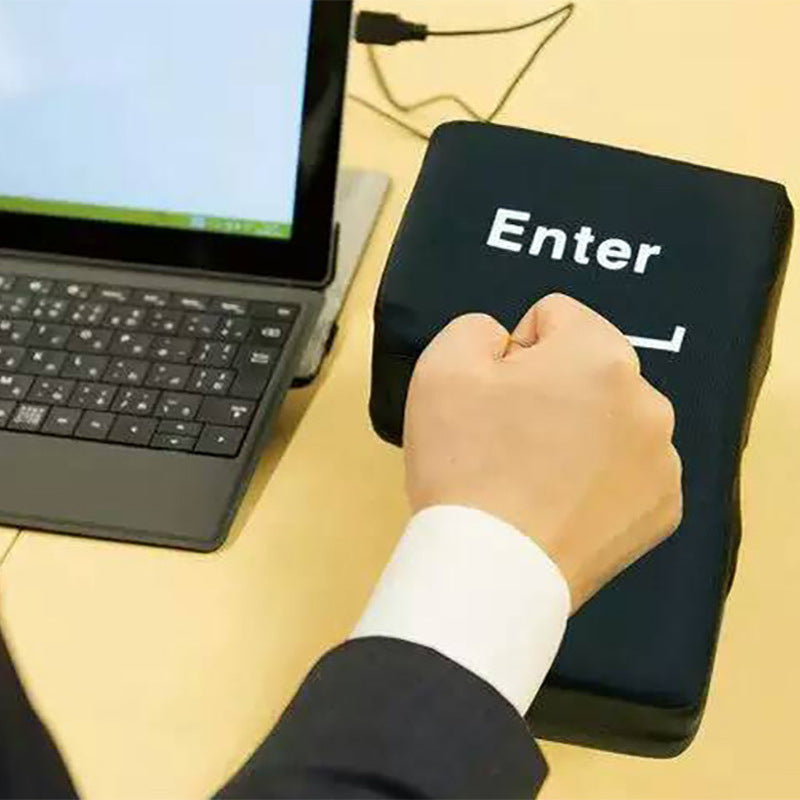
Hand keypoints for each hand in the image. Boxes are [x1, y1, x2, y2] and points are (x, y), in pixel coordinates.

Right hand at [403, 293, 681, 609]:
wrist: (492, 570)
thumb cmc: (466, 462)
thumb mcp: (444, 367)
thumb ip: (478, 328)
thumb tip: (508, 344)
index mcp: (600, 355)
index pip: (554, 316)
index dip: (513, 351)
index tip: (495, 396)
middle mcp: (648, 400)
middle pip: (589, 369)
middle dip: (552, 388)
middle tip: (511, 438)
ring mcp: (662, 460)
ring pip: (611, 420)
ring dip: (579, 432)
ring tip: (535, 478)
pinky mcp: (663, 509)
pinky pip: (627, 470)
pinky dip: (598, 480)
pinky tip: (561, 506)